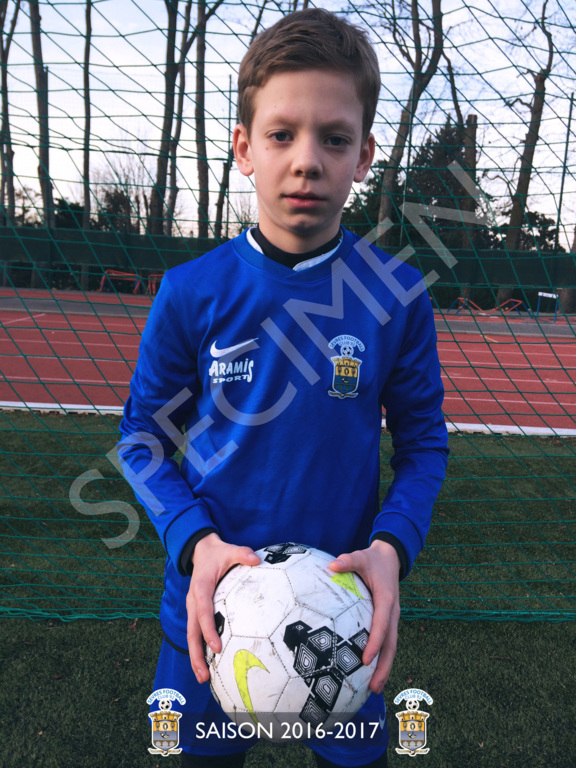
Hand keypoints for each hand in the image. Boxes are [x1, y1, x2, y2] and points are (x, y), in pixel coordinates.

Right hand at [186, 533, 259, 683]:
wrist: (201, 550)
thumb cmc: (218, 553)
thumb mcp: (230, 550)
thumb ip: (243, 554)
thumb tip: (257, 559)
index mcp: (200, 588)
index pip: (203, 612)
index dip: (208, 630)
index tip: (216, 647)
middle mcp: (193, 601)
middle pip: (192, 632)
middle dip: (196, 654)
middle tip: (204, 675)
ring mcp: (192, 608)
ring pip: (191, 636)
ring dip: (195, 657)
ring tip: (203, 678)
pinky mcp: (195, 612)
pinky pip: (196, 632)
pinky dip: (199, 649)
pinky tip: (207, 665)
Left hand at [329, 539, 399, 693]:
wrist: (391, 556)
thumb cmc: (373, 558)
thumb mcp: (361, 556)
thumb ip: (348, 561)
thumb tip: (332, 565)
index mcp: (386, 599)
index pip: (381, 624)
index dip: (375, 642)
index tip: (365, 659)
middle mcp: (392, 612)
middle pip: (391, 644)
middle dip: (384, 666)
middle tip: (374, 687)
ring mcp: (392, 617)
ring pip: (391, 646)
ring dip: (384, 667)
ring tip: (374, 689)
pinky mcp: (388, 620)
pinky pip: (387, 641)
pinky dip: (382, 658)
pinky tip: (371, 672)